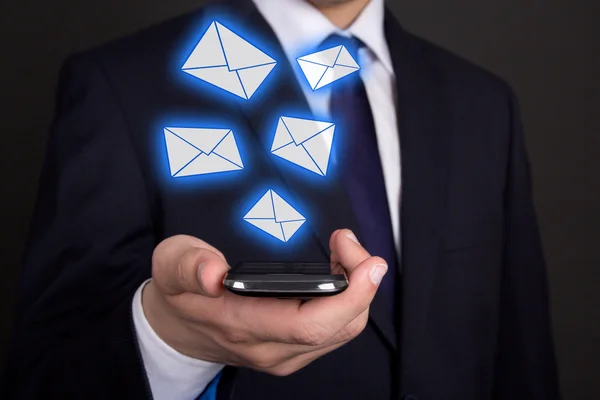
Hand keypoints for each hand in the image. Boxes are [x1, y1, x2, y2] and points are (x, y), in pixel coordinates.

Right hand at [142, 230, 387, 375]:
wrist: (178, 329)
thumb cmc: (180, 294)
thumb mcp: (171, 266)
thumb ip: (188, 265)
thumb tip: (213, 272)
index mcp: (242, 325)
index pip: (310, 324)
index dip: (349, 296)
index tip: (366, 263)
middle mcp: (270, 348)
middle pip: (339, 327)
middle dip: (362, 285)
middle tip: (351, 245)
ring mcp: (284, 354)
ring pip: (343, 330)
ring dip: (357, 292)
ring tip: (345, 254)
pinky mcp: (293, 350)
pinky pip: (336, 331)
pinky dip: (348, 301)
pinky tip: (339, 274)